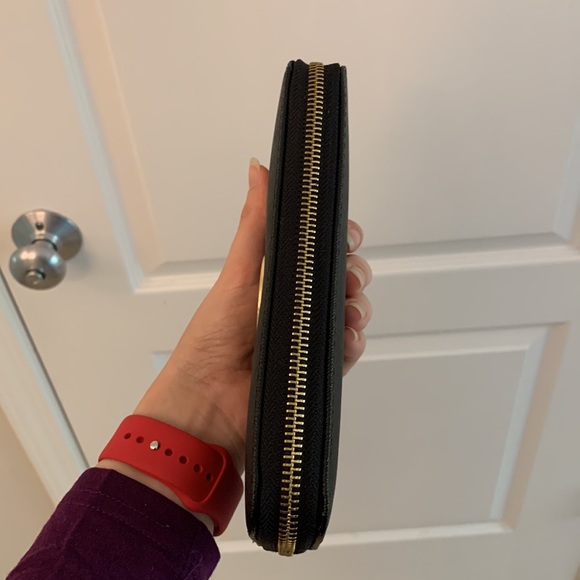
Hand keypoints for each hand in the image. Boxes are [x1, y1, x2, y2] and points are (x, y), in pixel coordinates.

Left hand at [131, 159, 371, 475]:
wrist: (209, 406)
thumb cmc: (214, 339)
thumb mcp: (239, 272)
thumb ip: (255, 224)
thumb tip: (257, 168)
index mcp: (275, 278)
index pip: (319, 250)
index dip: (339, 241)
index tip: (348, 237)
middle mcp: (294, 305)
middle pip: (342, 278)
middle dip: (355, 273)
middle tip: (350, 278)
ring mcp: (307, 337)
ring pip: (351, 312)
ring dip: (358, 308)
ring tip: (349, 312)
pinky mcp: (317, 368)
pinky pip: (348, 349)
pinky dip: (353, 342)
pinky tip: (347, 339)